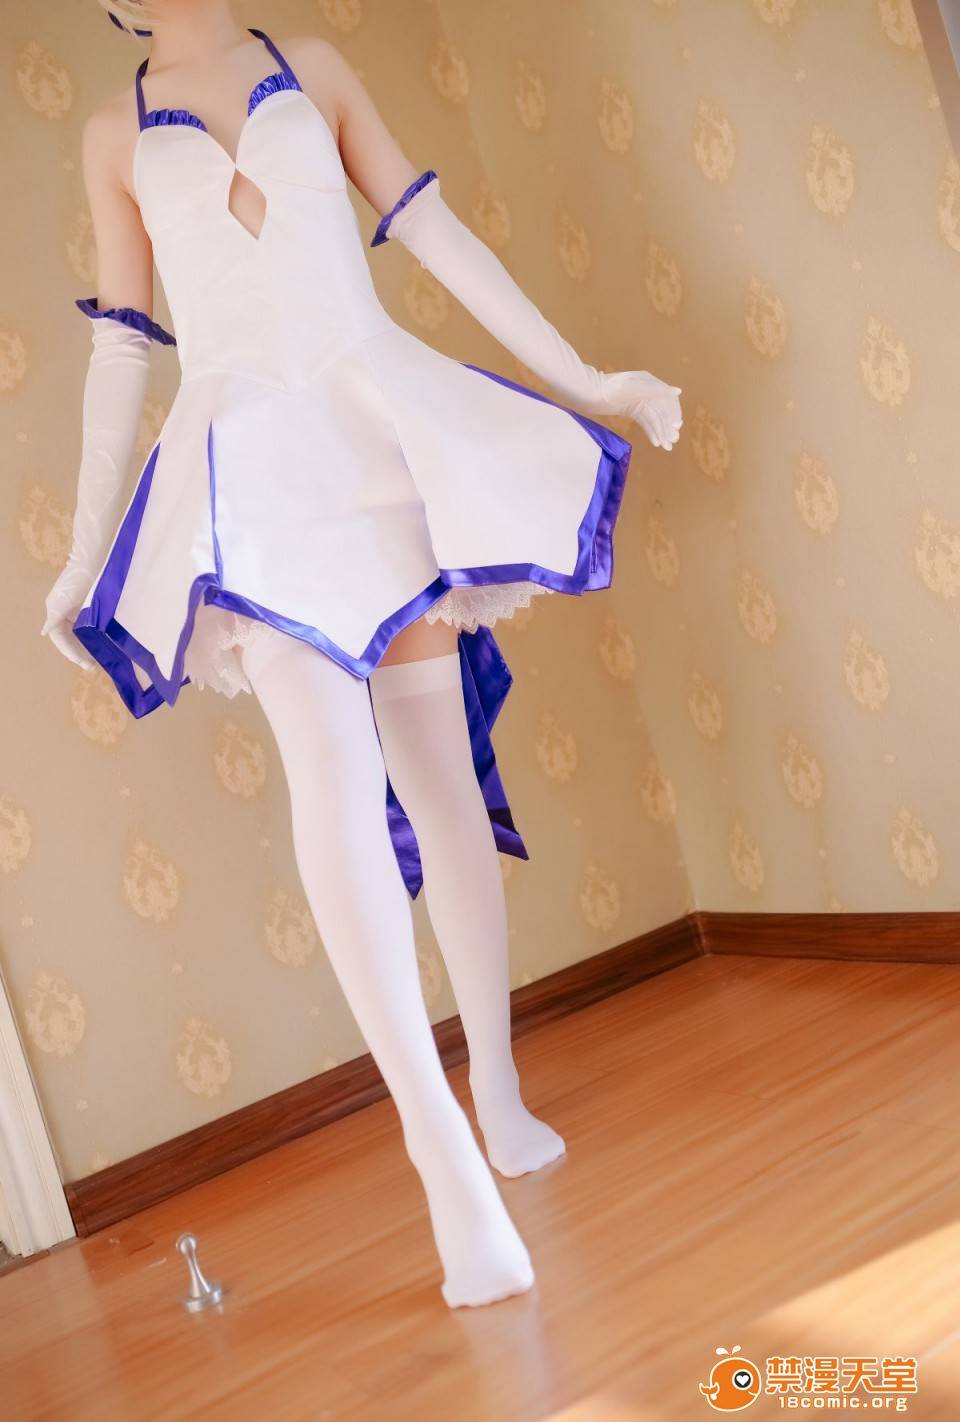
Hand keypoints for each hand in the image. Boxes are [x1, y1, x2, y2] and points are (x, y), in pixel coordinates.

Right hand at [41, 557, 97, 672]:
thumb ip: (54, 617)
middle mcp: (64, 612)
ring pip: (79, 634)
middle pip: (69, 639)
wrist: (95, 559)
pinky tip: (102, 645)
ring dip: (86, 647)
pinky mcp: (88, 606)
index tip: (83, 662)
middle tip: (92, 667)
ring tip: (97, 660)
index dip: (70, 651)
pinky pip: (88, 627)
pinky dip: (93, 637)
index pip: (60, 638)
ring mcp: (76, 609)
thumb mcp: (65, 600)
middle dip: (79, 652)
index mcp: (56, 611)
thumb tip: (44, 632)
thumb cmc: (79, 579)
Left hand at [600, 370, 682, 449]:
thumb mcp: (635, 387)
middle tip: (673, 441)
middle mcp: (647, 391)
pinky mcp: (631, 410)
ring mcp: (639, 401)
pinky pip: (645, 422)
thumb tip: (678, 392)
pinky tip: (656, 442)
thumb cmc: (611, 388)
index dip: (673, 413)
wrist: (590, 393)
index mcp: (650, 382)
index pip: (668, 399)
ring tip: (667, 446)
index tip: (676, 427)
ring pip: (654, 419)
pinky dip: (651, 431)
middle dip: (668, 426)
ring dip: (661, 432)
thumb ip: (657, 390)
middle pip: (662, 411)